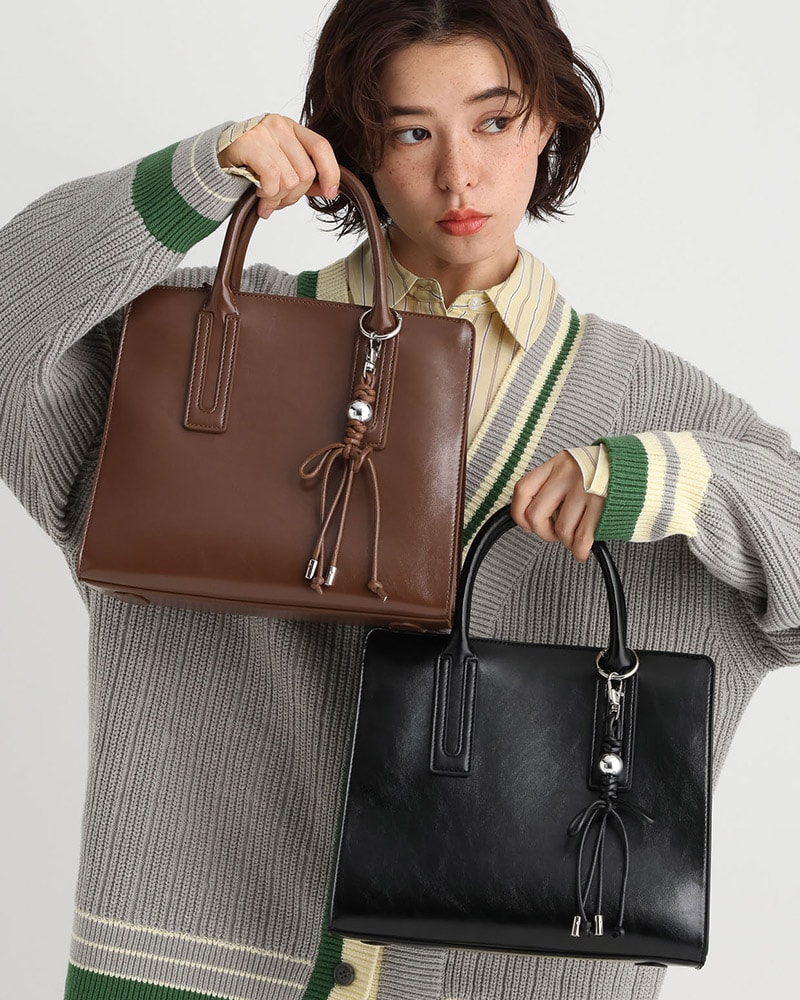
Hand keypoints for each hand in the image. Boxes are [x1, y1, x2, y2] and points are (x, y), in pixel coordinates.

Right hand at [218, 114, 339, 218]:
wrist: (214, 159)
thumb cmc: (249, 164)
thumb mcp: (281, 164)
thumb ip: (302, 174)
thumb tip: (328, 190)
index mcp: (292, 128)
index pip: (321, 147)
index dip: (330, 173)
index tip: (330, 193)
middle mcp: (280, 126)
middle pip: (306, 172)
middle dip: (294, 196)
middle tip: (278, 202)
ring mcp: (264, 132)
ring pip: (290, 180)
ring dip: (278, 198)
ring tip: (265, 199)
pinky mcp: (248, 143)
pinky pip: (272, 178)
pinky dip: (268, 194)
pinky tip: (258, 194)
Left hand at [510, 451, 605, 561]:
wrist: (642, 467)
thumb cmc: (606, 471)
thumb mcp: (574, 465)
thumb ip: (553, 483)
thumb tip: (533, 514)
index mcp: (557, 464)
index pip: (522, 490)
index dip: (519, 513)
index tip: (527, 523)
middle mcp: (567, 475)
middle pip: (536, 515)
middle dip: (543, 532)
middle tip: (553, 534)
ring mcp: (584, 490)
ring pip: (560, 529)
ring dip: (566, 541)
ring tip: (575, 538)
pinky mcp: (601, 507)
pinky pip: (581, 538)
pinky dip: (579, 550)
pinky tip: (582, 551)